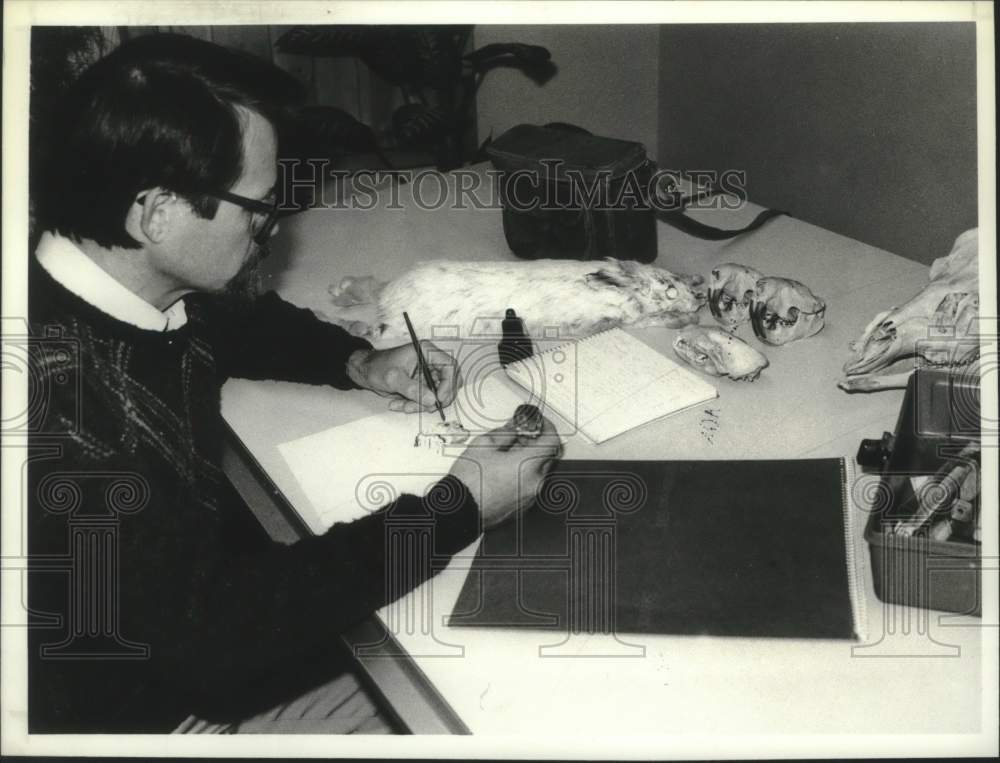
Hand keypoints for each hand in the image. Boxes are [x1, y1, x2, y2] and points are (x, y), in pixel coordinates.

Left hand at [347, 342, 460, 413]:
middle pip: (449, 383)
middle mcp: (430, 362)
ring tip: (404, 407)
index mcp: (426, 352)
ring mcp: (428, 375)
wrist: (365, 372)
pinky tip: (400, 405)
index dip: (449, 383)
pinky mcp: (422, 386)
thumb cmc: (377, 367)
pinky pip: (427, 400)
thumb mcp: (393, 378)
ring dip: (423, 405)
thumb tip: (432, 400)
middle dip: (437, 398)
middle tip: (427, 408)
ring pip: (438, 395)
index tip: (439, 399)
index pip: (450, 366)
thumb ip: (412, 389)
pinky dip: (416, 406)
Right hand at [448, 405, 562, 529]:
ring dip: (530, 460)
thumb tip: (512, 429)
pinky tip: (506, 470)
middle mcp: (534, 483)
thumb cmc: (468, 483)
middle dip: (538, 444)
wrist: (459, 511)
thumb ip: (504, 433)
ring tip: (509, 453)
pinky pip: (530, 486)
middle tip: (522, 435)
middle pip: (548, 457)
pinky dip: (525, 475)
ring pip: (539, 472)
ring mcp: (529, 498)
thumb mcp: (483, 445)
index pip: (551, 442)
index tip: (540, 424)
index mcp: (527, 465)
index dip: (548, 428)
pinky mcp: (522, 507)